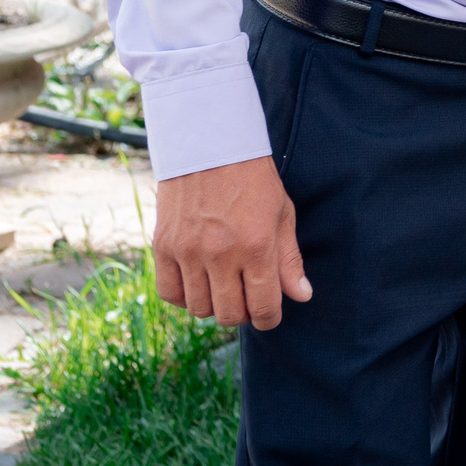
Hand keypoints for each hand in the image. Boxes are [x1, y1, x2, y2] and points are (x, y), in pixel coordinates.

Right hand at [153, 155, 310, 329]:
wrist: (210, 147)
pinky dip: (184, 296)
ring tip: (224, 286)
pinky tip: (198, 281)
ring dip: (214, 305)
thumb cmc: (254, 180)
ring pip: (199, 308)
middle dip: (242, 314)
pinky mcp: (163, 247)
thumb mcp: (283, 215)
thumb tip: (301, 297)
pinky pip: (169, 294)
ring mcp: (189, 252)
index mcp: (257, 246)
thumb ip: (289, 260)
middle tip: (247, 298)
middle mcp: (221, 254)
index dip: (268, 319)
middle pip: (228, 314)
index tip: (269, 316)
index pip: (263, 306)